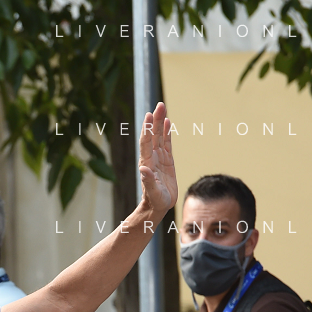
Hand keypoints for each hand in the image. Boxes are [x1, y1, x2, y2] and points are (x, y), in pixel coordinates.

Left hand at [136, 102, 176, 216]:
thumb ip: (149, 181)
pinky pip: (167, 144)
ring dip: (160, 123)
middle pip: (153, 135)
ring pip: (160, 137)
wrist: (157, 206)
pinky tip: (168, 122)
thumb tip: (143, 169)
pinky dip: (167, 133)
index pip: (147, 142)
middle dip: (155, 120)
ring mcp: (159, 158)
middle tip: (159, 105)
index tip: (149, 115)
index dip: (148, 129)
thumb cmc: (155, 201)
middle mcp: (152, 158)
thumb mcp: (153, 193)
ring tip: (162, 108)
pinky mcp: (167, 162)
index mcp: (148, 163)